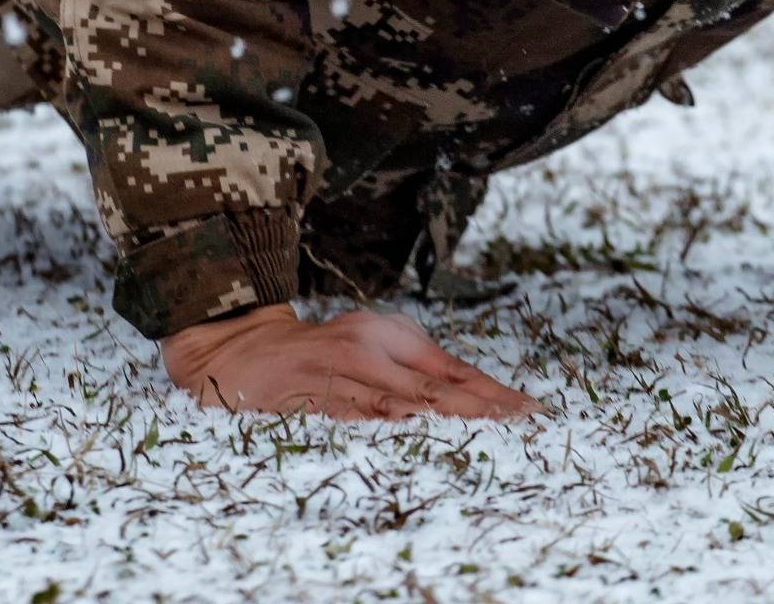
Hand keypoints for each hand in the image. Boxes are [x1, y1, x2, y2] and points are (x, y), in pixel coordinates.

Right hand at [160, 304, 544, 420]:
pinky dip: (389, 427)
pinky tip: (419, 437)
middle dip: (482, 409)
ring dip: (446, 422)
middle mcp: (368, 349)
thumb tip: (472, 398)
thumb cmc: (319, 354)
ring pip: (402, 404)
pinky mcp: (313, 398)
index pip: (451, 368)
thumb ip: (412, 370)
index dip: (492, 391)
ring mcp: (340, 374)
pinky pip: (357, 416)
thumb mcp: (369, 347)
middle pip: (436, 388)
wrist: (242, 350)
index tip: (531, 410)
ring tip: (488, 435)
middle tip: (524, 424)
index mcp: (387, 335)